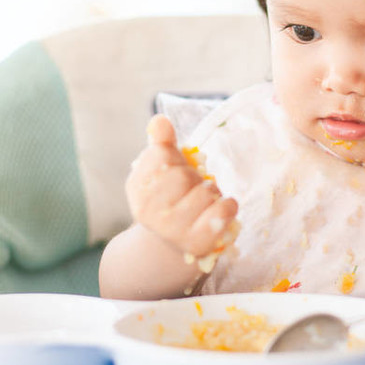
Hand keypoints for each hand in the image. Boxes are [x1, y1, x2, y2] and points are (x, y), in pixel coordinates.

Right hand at [125, 115, 237, 257]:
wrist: (172, 243)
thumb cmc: (169, 198)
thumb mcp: (160, 170)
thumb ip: (161, 144)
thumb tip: (160, 121)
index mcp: (136, 188)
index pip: (162, 155)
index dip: (176, 159)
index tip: (173, 170)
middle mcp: (148, 212)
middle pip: (184, 175)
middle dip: (194, 177)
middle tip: (192, 189)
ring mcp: (172, 230)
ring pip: (206, 192)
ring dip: (212, 192)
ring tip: (203, 202)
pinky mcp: (196, 242)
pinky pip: (222, 211)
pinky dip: (228, 206)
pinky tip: (220, 209)